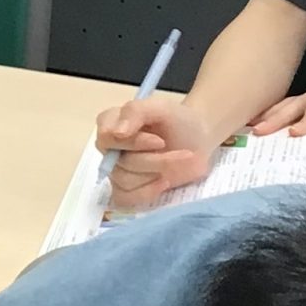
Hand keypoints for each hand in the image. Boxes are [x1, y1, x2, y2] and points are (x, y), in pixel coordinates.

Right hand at [95, 95, 216, 210]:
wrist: (199, 140)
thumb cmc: (178, 121)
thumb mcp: (161, 107)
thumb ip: (135, 112)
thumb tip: (116, 133)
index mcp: (111, 122)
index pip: (106, 137)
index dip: (131, 143)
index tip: (158, 141)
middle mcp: (110, 148)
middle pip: (119, 162)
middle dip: (153, 159)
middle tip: (180, 152)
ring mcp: (117, 170)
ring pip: (125, 180)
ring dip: (157, 171)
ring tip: (178, 162)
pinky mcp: (128, 189)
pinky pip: (125, 198)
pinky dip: (147, 192)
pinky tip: (164, 182)